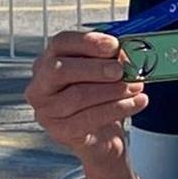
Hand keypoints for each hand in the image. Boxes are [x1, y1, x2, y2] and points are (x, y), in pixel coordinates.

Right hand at [24, 30, 147, 164]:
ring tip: (135, 86)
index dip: (88, 42)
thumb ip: (110, 59)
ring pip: (78, 96)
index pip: (61, 43)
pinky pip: (90, 118)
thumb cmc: (100, 97)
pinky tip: (136, 102)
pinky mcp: (60, 131)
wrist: (102, 136)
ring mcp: (47, 111)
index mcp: (49, 61)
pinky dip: (118, 108)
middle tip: (121, 70)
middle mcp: (41, 85)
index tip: (114, 45)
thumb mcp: (103, 73)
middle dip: (95, 68)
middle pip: (60, 69)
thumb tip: (125, 53)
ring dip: (112, 90)